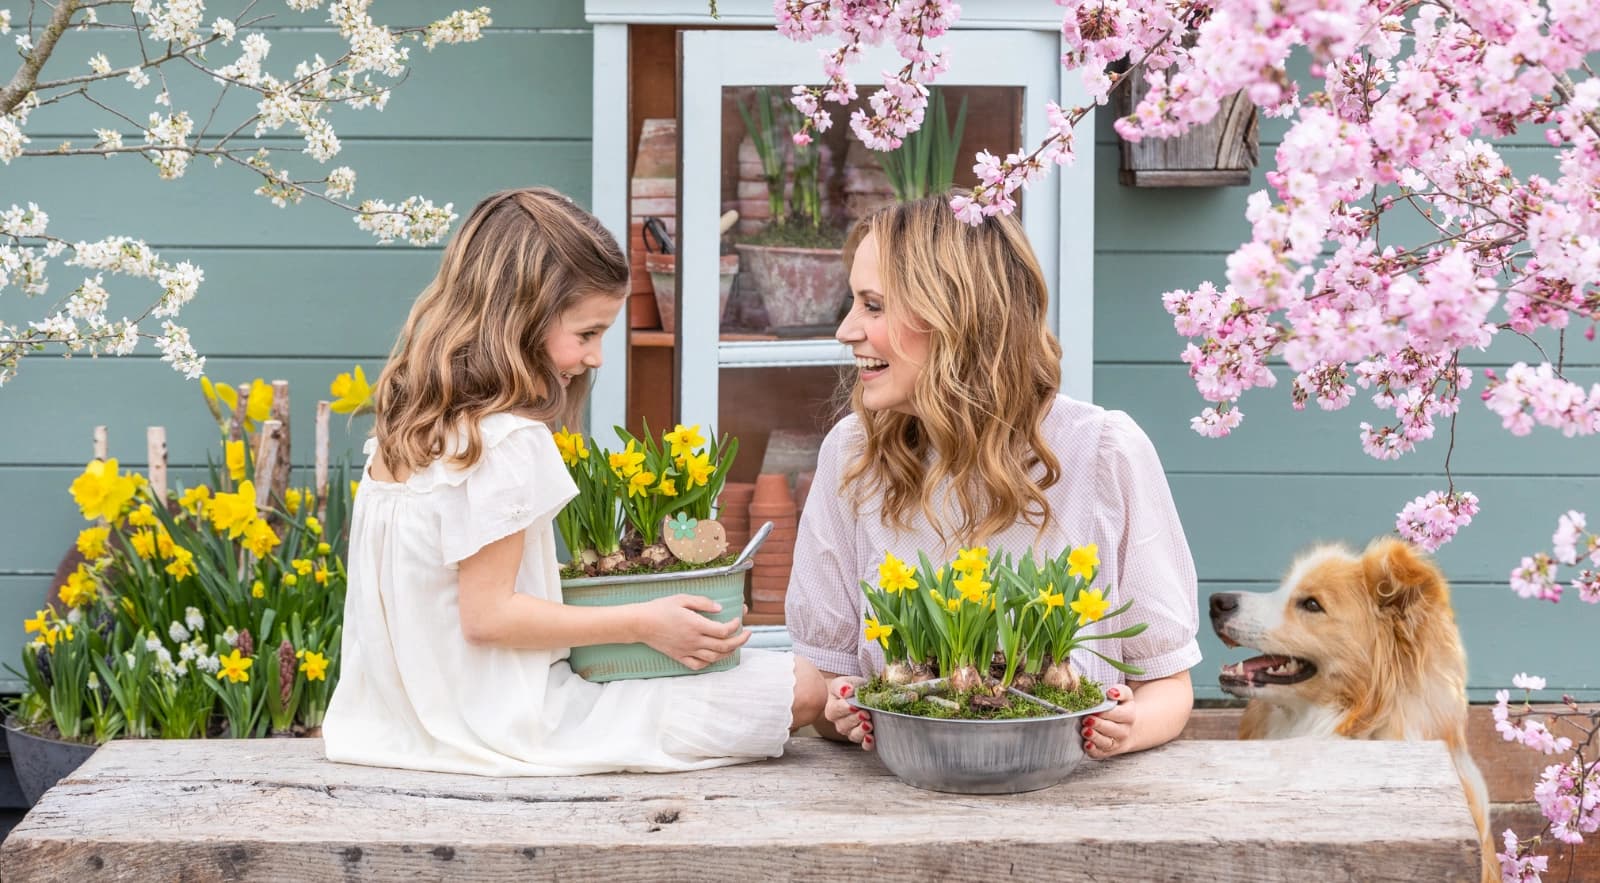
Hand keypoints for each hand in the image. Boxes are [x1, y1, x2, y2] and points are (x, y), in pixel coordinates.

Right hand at [634, 594, 749, 669]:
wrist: (641, 623)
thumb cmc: (660, 608)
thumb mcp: (682, 598)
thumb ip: (703, 603)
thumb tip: (720, 608)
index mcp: (696, 625)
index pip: (724, 631)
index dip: (735, 626)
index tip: (738, 618)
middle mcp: (694, 640)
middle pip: (724, 646)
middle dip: (740, 641)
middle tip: (747, 634)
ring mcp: (687, 650)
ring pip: (714, 658)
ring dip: (728, 652)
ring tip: (734, 645)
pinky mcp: (679, 657)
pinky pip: (698, 665)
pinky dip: (709, 663)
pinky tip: (714, 656)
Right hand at [824, 676, 871, 749]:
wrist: (863, 692)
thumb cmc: (851, 687)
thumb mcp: (844, 682)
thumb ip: (842, 686)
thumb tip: (846, 691)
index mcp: (832, 708)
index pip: (835, 711)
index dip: (844, 709)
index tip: (853, 706)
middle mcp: (840, 723)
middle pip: (844, 725)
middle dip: (855, 719)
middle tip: (865, 713)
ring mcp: (852, 731)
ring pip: (853, 736)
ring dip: (861, 731)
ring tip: (869, 724)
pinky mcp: (864, 737)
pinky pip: (865, 745)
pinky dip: (868, 743)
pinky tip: (871, 737)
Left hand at [1082, 684, 1134, 759]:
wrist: (1127, 726)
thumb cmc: (1121, 708)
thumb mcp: (1125, 696)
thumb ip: (1120, 691)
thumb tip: (1111, 692)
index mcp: (1129, 716)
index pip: (1119, 715)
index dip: (1106, 713)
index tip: (1095, 710)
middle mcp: (1124, 731)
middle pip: (1112, 730)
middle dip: (1099, 725)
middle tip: (1087, 719)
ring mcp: (1116, 743)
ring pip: (1106, 743)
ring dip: (1095, 738)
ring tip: (1085, 731)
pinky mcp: (1107, 751)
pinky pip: (1100, 754)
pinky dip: (1093, 751)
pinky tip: (1087, 745)